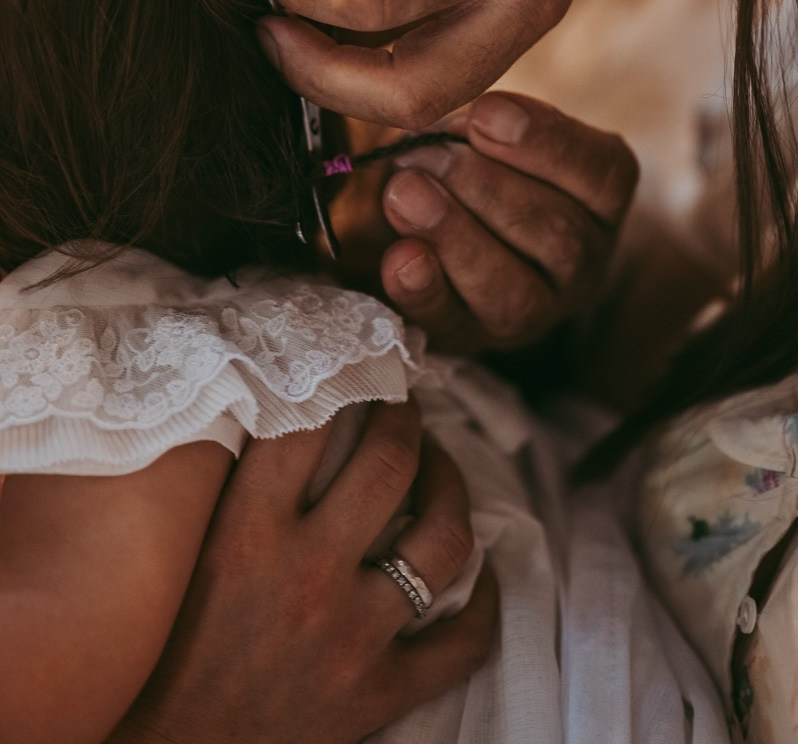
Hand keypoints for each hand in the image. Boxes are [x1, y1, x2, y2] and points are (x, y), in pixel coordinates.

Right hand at [106, 401, 496, 743]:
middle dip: (409, 420)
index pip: (310, 424)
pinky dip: (482, 604)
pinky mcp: (377, 694)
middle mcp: (306, 576)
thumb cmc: (167, 649)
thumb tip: (282, 405)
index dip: (345, 379)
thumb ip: (232, 484)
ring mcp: (350, 637)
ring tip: (442, 472)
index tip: (359, 367)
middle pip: (391, 465)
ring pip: (443, 541)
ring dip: (453, 491)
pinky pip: (462, 642)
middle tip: (407, 408)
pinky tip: (477, 576)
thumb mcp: (187, 551)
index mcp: (246, 533)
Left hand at [379, 92, 638, 353]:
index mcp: (600, 198)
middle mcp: (583, 261)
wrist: (438, 219)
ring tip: (404, 193)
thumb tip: (463, 127)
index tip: (484, 114)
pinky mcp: (472, 336)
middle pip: (559, 236)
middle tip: (428, 156)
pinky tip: (399, 257)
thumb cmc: (479, 162)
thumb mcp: (492, 130)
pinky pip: (453, 325)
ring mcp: (533, 310)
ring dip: (455, 237)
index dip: (546, 143)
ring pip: (514, 293)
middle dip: (486, 189)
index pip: (604, 174)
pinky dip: (424, 290)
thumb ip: (486, 126)